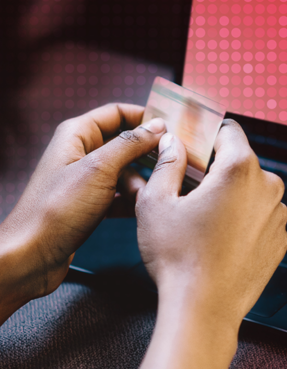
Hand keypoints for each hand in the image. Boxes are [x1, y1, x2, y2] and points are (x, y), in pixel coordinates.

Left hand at [0, 103, 165, 321]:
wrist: (33, 255)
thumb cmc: (56, 210)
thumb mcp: (100, 169)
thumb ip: (131, 144)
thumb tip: (157, 126)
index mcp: (77, 135)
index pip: (117, 113)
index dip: (144, 117)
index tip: (171, 127)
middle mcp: (80, 153)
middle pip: (126, 143)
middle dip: (148, 154)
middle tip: (172, 162)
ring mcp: (86, 180)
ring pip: (126, 171)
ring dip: (141, 182)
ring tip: (151, 194)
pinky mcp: (91, 203)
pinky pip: (120, 194)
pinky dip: (133, 200)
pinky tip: (143, 208)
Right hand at [136, 118, 286, 328]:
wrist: (204, 310)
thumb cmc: (177, 257)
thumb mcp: (156, 203)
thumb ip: (166, 164)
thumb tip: (172, 142)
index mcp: (240, 168)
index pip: (228, 130)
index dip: (206, 133)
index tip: (190, 142)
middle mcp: (268, 186)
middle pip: (240, 161)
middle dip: (215, 168)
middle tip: (187, 185)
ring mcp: (278, 214)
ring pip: (251, 190)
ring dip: (231, 195)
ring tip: (201, 218)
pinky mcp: (280, 239)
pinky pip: (260, 217)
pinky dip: (243, 220)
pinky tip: (218, 239)